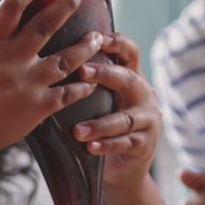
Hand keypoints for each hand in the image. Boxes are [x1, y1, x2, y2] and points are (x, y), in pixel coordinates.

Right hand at [0, 0, 100, 155]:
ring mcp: (26, 84)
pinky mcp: (37, 107)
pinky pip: (69, 92)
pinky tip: (93, 79)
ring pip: (67, 59)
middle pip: (45, 25)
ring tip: (98, 37)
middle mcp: (9, 60)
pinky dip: (84, 85)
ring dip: (86, 46)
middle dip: (67, 4)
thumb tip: (9, 19)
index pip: (14, 4)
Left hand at [72, 34, 159, 187]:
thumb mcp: (101, 99)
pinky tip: (89, 147)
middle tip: (81, 71)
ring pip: (124, 119)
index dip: (116, 43)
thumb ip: (89, 82)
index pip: (129, 52)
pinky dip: (106, 145)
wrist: (123, 167)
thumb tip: (56, 58)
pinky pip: (125, 143)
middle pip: (127, 79)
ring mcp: (148, 119)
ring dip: (100, 125)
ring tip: (77, 131)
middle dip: (104, 74)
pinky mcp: (145, 143)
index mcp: (132, 78)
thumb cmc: (104, 125)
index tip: (96, 37)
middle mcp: (144, 94)